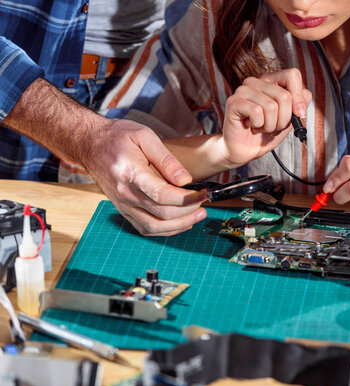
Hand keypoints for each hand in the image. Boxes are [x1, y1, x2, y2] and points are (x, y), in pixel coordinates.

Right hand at [80, 119, 207, 235]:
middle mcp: (125, 194)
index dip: (187, 198)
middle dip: (189, 211)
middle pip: (162, 214)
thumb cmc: (117, 137)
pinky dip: (166, 230)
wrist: (90, 144)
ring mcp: (123, 205)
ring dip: (181, 225)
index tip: (203, 193)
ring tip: (198, 215)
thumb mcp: (145, 136)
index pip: (163, 195)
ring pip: (155, 227)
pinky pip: (146, 228)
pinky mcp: (124, 210)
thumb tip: (186, 180)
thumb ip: (167, 159)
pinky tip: (182, 223)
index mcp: (130, 174)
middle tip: (205, 202)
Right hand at [219, 68, 311, 167]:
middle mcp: (256, 82)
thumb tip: (304, 96)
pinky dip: (258, 125)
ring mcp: (244, 90)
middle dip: (283, 119)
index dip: (298, 97)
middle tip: (272, 126)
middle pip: (284, 96)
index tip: (298, 114)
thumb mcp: (289, 120)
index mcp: (271, 82)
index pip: (292, 75)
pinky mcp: (234, 102)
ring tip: (261, 127)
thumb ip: (299, 105)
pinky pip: (256, 112)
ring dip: (270, 125)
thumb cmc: (265, 133)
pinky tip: (251, 126)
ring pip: (271, 106)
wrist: (245, 150)